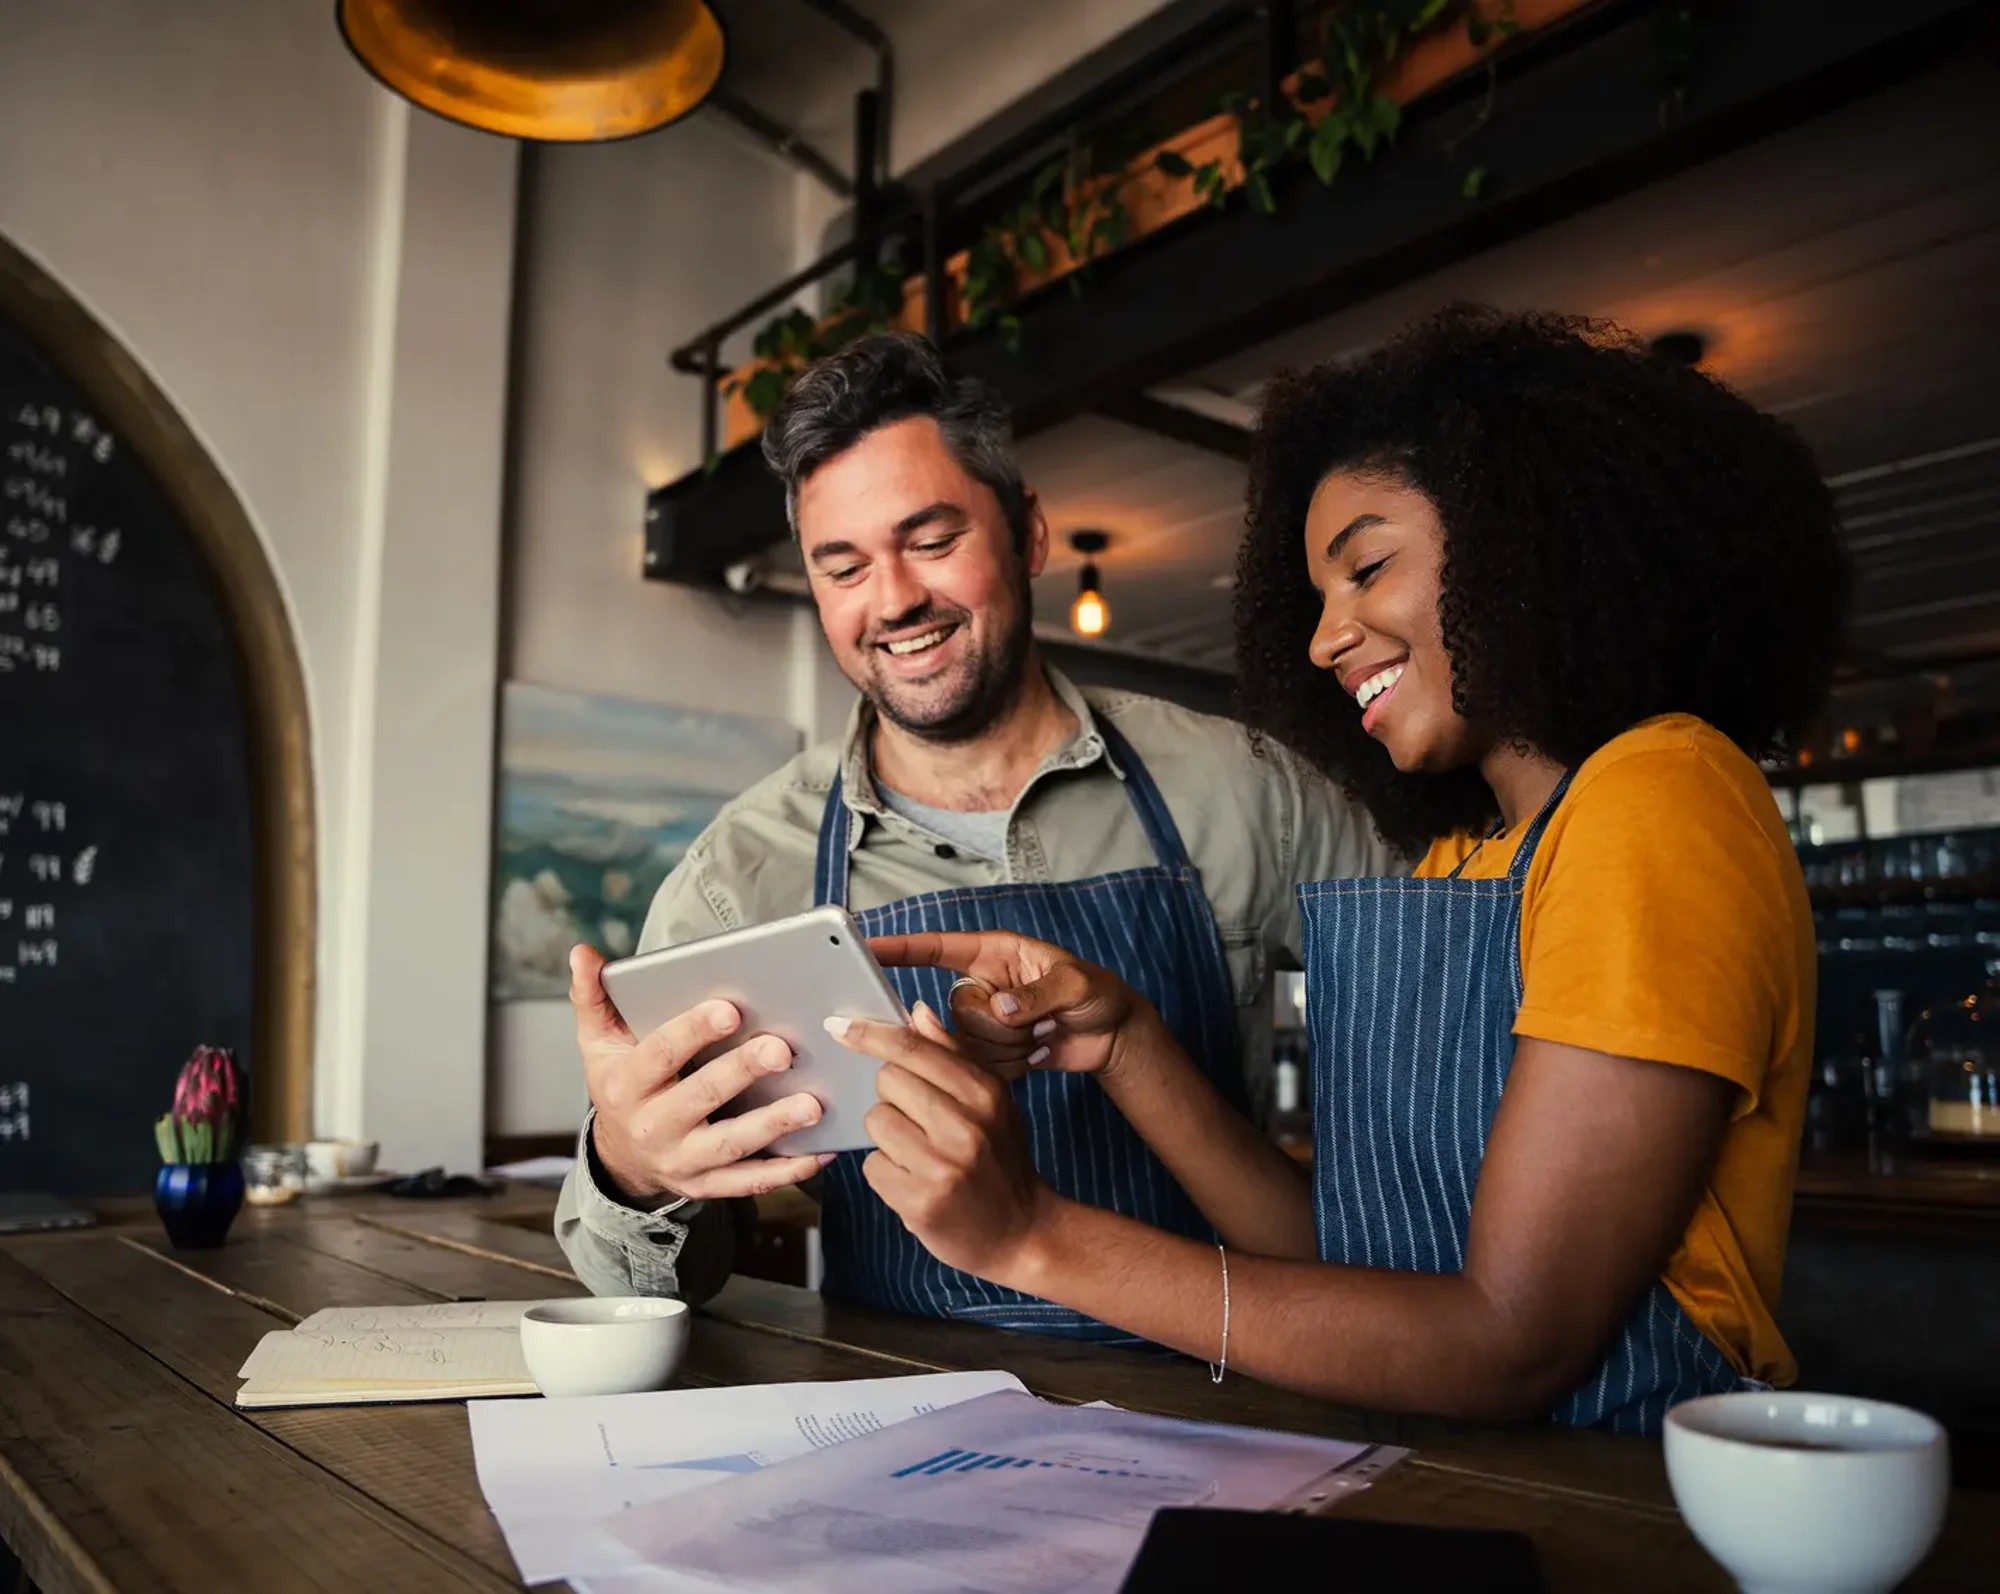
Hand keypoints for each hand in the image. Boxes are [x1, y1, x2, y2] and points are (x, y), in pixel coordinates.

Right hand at [570, 945, 831, 1203]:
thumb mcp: (597, 1042)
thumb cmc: (621, 1085)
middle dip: (742, 1073)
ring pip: (731, 1145)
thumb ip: (592, 996)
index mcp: (626, 1084)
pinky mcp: (707, 1185)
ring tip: (812, 1104)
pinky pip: (749, 1181)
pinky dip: (786, 1170)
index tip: (730, 1009)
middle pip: (702, 1098)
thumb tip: (583, 953)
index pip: (660, 1054)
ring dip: (773, 1126)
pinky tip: (820, 1151)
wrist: (620, 1157)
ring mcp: (681, 1160)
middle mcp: (653, 1125)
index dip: (693, 1032)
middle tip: (782, 1049)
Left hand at [827, 1003, 1056, 1284]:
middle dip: (893, 1096)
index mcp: (985, 1093)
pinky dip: (886, 1172)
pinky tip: (914, 1180)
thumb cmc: (1000, 1159)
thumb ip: (953, 1054)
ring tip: (919, 1153)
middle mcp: (966, 1126)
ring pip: (876, 1121)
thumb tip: (916, 1012)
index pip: (914, 1049)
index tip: (840, 1027)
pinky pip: (872, 1166)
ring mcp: (942, 1166)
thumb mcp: (992, 1101)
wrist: (1021, 1232)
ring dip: (888, 1136)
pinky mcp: (919, 1201)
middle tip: (919, 1119)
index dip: (871, 1034)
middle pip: (887, 1080)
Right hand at [868, 930, 1159, 1082]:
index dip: (900, 949)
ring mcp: (983, 1022)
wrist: (1111, 1036)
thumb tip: (1000, 1008)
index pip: (936, 948)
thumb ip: (1037, 994)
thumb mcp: (1076, 985)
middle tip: (1038, 1021)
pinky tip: (1037, 1053)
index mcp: (994, 954)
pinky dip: (1012, 1066)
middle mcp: (981, 985)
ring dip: (1009, 1048)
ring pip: (965, 1044)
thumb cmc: (1098, 994)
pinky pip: (979, 1067)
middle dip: (997, 1026)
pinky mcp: (989, 1053)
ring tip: (1042, 1034)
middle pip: (954, 1011)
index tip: (865, 949)